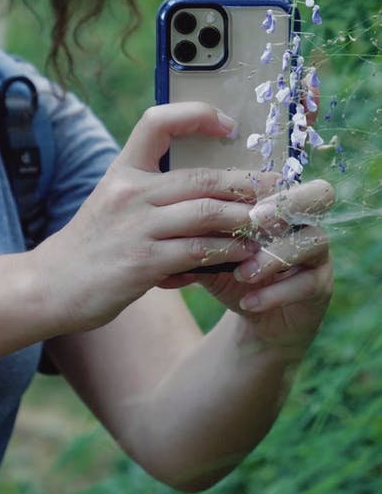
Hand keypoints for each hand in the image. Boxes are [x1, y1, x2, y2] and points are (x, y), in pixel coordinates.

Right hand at [38, 103, 264, 332]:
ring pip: (207, 213)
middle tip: (279, 187)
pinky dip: (227, 251)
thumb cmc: (92, 243)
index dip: (197, 115)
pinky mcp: (142, 262)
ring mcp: (135, 227)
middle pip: (201, 176)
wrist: (50, 285)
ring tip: (270, 223)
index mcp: (122, 169)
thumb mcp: (113, 201)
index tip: (228, 125)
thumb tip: (211, 189)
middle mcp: (128, 191)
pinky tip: (245, 254)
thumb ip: (153, 191)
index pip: (158, 121)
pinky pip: (198, 251)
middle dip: (247, 182)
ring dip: (245, 219)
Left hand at [195, 178, 333, 350]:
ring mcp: (318, 252)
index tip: (227, 194)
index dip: (260, 182)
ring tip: (243, 273)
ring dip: (274, 256)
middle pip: (318, 195)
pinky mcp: (323, 285)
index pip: (278, 179)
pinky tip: (249, 303)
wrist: (254, 314)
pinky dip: (275, 293)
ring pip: (313, 240)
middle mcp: (305, 221)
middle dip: (287, 203)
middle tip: (256, 218)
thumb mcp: (212, 251)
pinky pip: (308, 283)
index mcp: (279, 203)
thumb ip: (199, 233)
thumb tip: (170, 219)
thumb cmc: (231, 271)